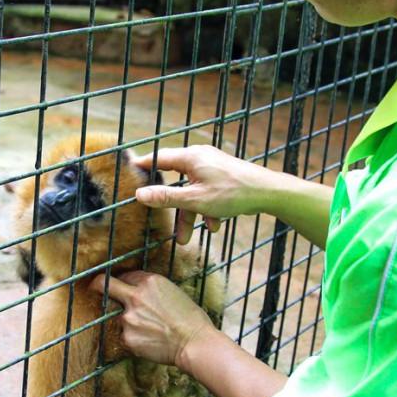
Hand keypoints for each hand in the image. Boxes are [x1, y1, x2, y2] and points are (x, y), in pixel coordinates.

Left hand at [90, 270, 215, 366]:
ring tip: (148, 329)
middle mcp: (135, 296)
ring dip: (127, 320)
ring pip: (117, 315)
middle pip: (104, 285)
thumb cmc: (191, 318)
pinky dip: (133, 338)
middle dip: (98, 285)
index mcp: (149, 281)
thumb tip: (137, 289)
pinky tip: (149, 341)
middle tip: (95, 289)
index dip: (124, 281)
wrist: (195, 344)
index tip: (121, 286)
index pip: (126, 275)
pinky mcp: (127, 338)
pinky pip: (123, 335)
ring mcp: (128, 318)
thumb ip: (151, 289)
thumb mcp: (173, 291)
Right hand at [133, 145, 266, 243]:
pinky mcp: (222, 176)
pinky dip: (206, 208)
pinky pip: (206, 192)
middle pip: (175, 181)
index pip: (158, 158)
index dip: (142, 168)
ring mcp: (212, 167)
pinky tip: (214, 225)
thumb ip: (166, 197)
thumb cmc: (233, 193)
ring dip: (190, 213)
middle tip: (158, 220)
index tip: (128, 176)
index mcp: (190, 157)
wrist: (269, 193)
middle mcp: (199, 158)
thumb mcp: (195, 200)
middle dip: (171, 206)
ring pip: (192, 191)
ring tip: (186, 238)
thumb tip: (140, 194)